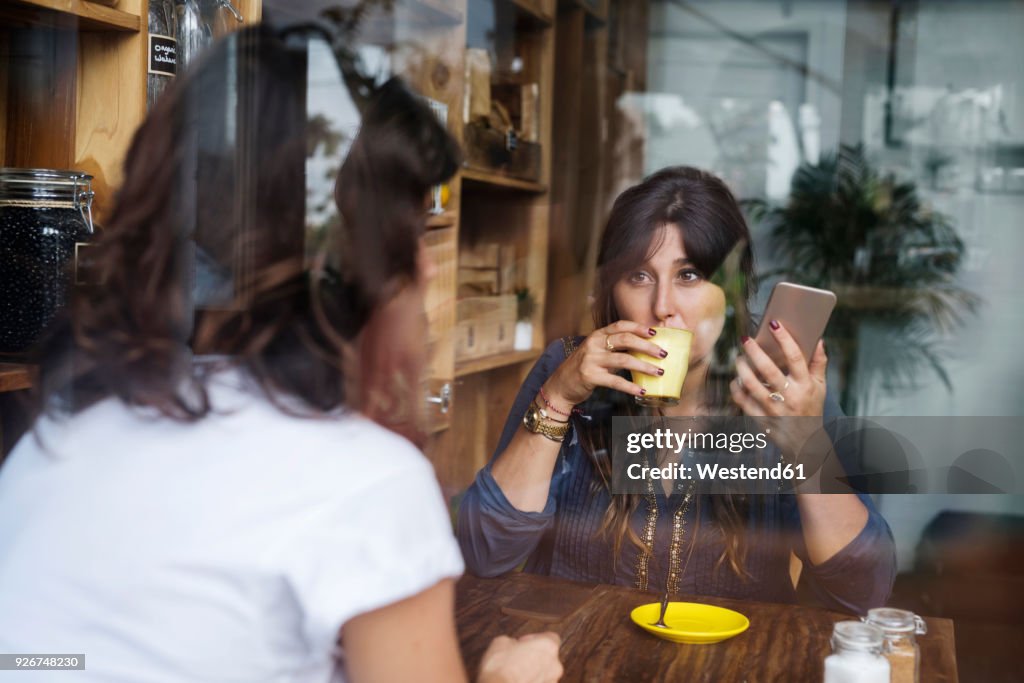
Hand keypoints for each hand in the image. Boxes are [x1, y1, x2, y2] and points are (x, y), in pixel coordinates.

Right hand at [478, 632, 562, 682]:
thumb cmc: (502, 668)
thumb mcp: (501, 642)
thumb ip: (514, 641)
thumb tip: (512, 645)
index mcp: (549, 646)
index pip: (551, 637)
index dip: (535, 639)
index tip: (523, 643)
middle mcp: (555, 665)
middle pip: (548, 657)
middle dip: (534, 656)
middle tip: (518, 657)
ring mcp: (551, 682)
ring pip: (544, 673)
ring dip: (533, 671)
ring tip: (515, 672)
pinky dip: (530, 682)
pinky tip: (516, 681)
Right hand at [541, 321, 666, 409]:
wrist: (560, 385)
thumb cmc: (584, 368)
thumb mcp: (597, 353)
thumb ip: (616, 349)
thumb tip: (644, 349)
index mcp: (597, 335)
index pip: (621, 325)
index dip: (639, 328)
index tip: (656, 333)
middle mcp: (594, 344)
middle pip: (625, 340)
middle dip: (647, 346)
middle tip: (663, 354)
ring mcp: (591, 360)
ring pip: (624, 360)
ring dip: (644, 366)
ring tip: (659, 372)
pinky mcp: (590, 377)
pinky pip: (616, 381)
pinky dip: (631, 386)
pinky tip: (642, 390)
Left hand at [730, 321, 827, 457]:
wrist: (805, 443)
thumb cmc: (811, 408)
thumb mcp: (820, 387)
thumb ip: (818, 363)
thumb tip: (819, 339)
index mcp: (805, 386)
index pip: (796, 358)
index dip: (785, 339)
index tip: (774, 324)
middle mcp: (790, 397)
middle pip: (768, 371)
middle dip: (754, 352)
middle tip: (745, 339)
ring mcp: (774, 410)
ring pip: (752, 385)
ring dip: (742, 369)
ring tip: (738, 358)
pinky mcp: (761, 420)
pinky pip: (743, 401)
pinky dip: (736, 389)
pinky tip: (735, 380)